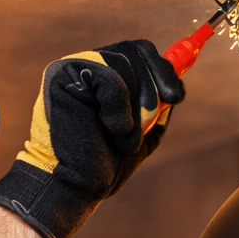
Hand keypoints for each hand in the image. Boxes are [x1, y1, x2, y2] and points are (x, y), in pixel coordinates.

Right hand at [0, 40, 183, 237]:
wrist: (76, 187)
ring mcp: (73, 67)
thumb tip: (176, 85)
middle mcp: (87, 65)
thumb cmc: (103, 167)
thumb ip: (157, 108)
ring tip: (124, 138)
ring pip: (122, 64)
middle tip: (151, 119)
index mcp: (104, 76)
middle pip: (134, 50)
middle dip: (152, 86)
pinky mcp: (62, 75)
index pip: (138, 51)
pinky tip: (112, 130)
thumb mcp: (141, 134)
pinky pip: (108, 78)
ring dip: (135, 106)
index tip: (177, 96)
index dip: (163, 69)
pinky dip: (119, 108)